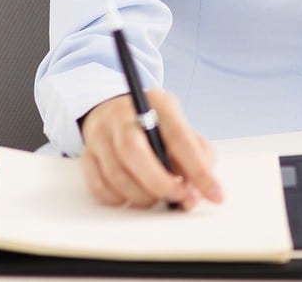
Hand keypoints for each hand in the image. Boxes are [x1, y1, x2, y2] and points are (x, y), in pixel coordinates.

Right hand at [78, 90, 222, 209]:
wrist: (115, 110)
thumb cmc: (156, 124)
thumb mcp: (181, 127)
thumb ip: (196, 156)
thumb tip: (197, 194)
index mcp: (157, 103)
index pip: (179, 138)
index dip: (199, 170)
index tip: (215, 195)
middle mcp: (123, 115)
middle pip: (135, 152)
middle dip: (160, 183)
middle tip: (179, 197)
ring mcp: (100, 134)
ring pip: (116, 174)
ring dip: (142, 196)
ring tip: (157, 197)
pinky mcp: (86, 155)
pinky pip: (99, 187)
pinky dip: (120, 199)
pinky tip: (133, 196)